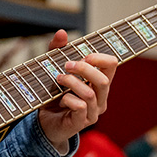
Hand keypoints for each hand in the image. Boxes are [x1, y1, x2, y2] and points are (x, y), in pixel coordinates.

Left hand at [38, 30, 117, 152]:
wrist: (44, 123)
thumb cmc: (53, 96)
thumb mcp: (53, 71)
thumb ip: (56, 52)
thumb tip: (61, 32)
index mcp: (99, 83)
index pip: (112, 65)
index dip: (99, 57)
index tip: (82, 56)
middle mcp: (100, 98)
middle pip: (103, 80)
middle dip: (84, 69)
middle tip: (66, 66)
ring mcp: (93, 112)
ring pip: (90, 94)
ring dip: (72, 83)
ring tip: (58, 80)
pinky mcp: (81, 122)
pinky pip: (80, 107)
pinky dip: (68, 99)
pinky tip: (60, 99)